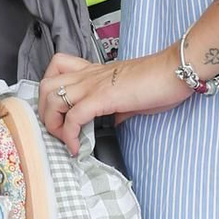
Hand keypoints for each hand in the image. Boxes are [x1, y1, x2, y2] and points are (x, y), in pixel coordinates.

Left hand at [39, 49, 187, 153]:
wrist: (175, 71)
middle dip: (44, 111)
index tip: (59, 117)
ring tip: (65, 140)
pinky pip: (74, 117)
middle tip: (58, 131)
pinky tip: (78, 148)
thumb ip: (116, 107)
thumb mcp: (130, 96)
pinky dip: (70, 135)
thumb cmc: (158, 81)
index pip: (57, 70)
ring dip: (52, 123)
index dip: (50, 94)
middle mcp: (89, 75)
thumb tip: (111, 122)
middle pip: (45, 85)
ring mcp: (94, 84)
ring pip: (52, 97)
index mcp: (94, 72)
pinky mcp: (103, 97)